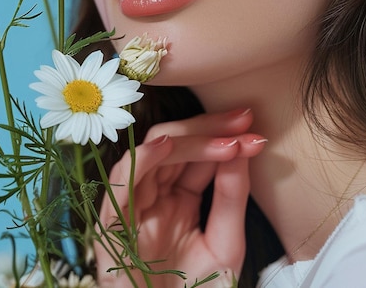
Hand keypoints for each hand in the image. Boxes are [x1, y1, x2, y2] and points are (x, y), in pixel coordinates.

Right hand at [94, 108, 265, 286]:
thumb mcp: (225, 245)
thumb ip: (230, 198)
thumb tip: (242, 147)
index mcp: (177, 200)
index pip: (197, 155)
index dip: (224, 135)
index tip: (254, 126)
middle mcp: (153, 198)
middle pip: (174, 145)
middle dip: (210, 128)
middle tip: (244, 119)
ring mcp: (132, 210)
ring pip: (150, 156)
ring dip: (189, 141)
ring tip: (227, 138)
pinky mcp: (111, 229)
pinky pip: (120, 188)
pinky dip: (139, 163)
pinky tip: (165, 146)